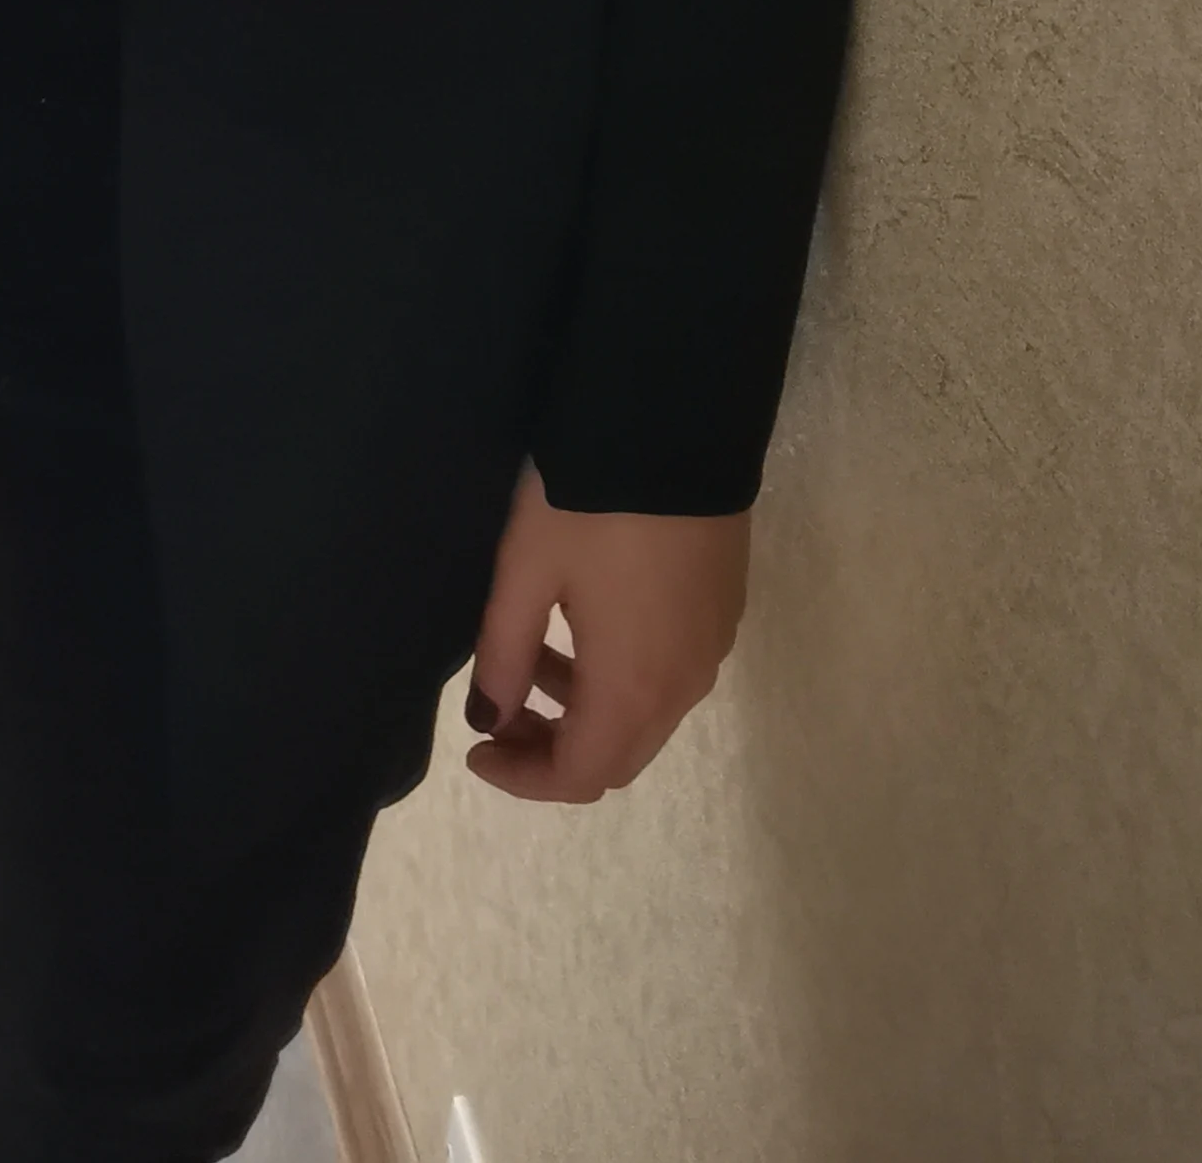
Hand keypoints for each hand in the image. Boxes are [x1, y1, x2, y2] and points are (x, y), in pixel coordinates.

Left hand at [461, 462, 749, 801]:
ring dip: (587, 707)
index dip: (523, 778)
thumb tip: (489, 717)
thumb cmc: (590, 504)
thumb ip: (503, 654)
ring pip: (646, 715)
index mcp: (632, 689)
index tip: (476, 748)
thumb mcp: (526, 572)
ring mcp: (713, 648)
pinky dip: (624, 675)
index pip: (579, 776)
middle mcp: (683, 685)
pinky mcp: (725, 610)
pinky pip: (671, 674)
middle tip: (501, 714)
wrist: (676, 423)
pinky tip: (587, 622)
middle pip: (619, 755)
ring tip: (534, 654)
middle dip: (554, 749)